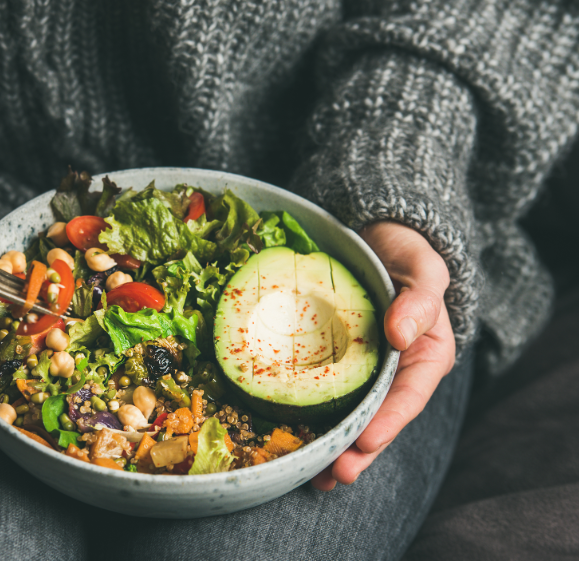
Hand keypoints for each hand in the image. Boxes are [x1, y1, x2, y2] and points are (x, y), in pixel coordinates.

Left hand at [310, 221, 455, 490]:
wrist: (378, 240)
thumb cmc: (406, 254)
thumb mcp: (423, 269)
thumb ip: (420, 300)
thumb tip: (401, 333)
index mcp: (424, 357)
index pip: (408, 397)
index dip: (388, 422)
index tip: (366, 441)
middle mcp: (395, 372)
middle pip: (378, 419)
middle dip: (357, 450)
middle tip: (334, 475)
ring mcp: (364, 371)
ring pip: (351, 416)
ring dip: (334, 447)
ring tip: (314, 476)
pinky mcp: (335, 363)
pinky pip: (324, 394)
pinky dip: (311, 419)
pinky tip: (292, 440)